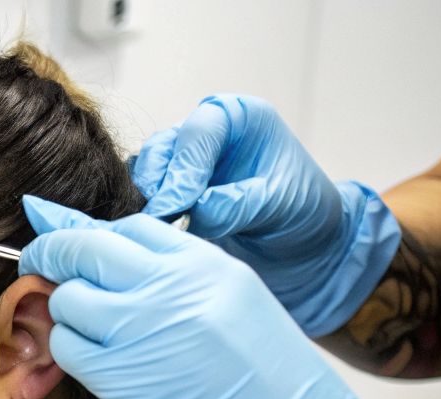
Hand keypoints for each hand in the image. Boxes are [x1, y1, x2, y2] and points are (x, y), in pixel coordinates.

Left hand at [17, 195, 423, 398]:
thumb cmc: (270, 384)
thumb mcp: (236, 304)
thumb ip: (180, 280)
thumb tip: (116, 266)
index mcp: (204, 263)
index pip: (128, 228)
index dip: (94, 239)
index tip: (80, 254)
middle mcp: (170, 287)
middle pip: (84, 250)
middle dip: (54, 256)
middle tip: (42, 270)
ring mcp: (141, 330)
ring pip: (67, 300)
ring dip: (65, 315)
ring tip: (86, 334)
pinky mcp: (119, 378)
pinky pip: (67, 349)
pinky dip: (68, 354)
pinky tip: (92, 365)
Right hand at [133, 94, 399, 337]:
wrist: (298, 239)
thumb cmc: (300, 211)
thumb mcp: (279, 204)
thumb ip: (235, 204)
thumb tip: (192, 212)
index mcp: (239, 116)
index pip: (198, 134)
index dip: (183, 171)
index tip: (174, 208)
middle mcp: (204, 131)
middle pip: (161, 149)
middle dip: (156, 187)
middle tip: (156, 224)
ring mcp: (181, 159)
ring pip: (144, 173)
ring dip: (144, 203)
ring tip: (151, 233)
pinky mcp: (166, 188)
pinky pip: (140, 196)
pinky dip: (141, 214)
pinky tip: (148, 236)